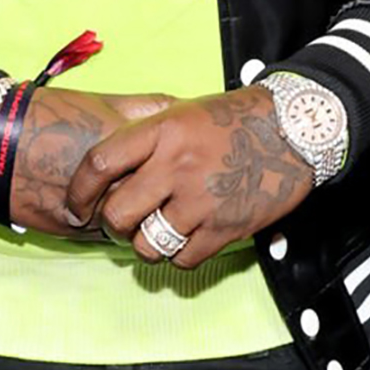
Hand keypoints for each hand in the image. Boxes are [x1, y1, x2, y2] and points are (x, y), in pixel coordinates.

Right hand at [0, 82, 175, 240]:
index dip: (177, 168)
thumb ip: (147, 107)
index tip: (179, 164)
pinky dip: (112, 227)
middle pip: (159, 202)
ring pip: (136, 226)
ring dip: (139, 217)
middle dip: (162, 197)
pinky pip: (109, 238)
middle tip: (162, 187)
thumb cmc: (53, 116)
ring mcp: (98, 213)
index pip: (173, 170)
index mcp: (129, 151)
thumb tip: (181, 106)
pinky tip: (106, 209)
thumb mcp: (105, 102)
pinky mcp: (77, 233)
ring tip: (133, 199)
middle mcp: (117, 186)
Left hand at [63, 85, 314, 268]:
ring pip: (147, 245)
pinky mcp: (225, 228)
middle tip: (120, 222)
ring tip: (154, 230)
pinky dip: (179, 254)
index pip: (100, 164)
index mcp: (161, 131)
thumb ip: (146, 135)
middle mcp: (176, 166)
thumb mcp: (181, 110)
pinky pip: (184, 259)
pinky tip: (185, 236)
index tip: (77, 204)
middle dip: (112, 224)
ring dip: (145, 243)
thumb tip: (108, 166)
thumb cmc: (232, 118)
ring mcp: (201, 200)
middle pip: (118, 214)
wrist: (292, 129)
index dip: (79, 191)